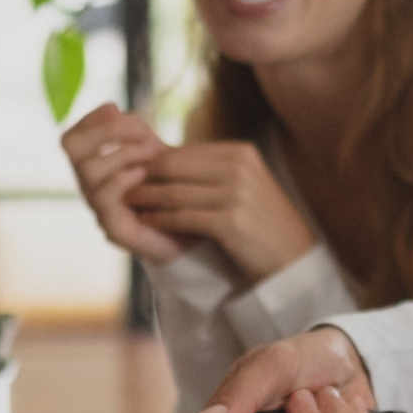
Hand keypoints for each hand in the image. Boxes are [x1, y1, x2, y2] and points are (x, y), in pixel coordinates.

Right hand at [59, 104, 185, 263]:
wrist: (192, 230)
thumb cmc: (170, 188)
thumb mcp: (153, 153)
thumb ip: (134, 132)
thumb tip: (112, 108)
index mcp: (93, 168)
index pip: (72, 138)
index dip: (92, 118)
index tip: (117, 110)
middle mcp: (90, 188)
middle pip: (71, 148)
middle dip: (106, 130)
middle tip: (142, 132)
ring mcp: (99, 210)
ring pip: (88, 171)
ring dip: (123, 152)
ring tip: (152, 151)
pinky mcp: (115, 230)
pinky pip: (105, 201)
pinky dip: (123, 179)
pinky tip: (144, 173)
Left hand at [129, 141, 320, 283]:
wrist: (293, 260)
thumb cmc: (261, 223)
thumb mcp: (241, 185)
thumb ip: (208, 171)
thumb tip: (162, 157)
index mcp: (240, 153)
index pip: (183, 152)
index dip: (152, 162)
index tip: (129, 172)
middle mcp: (239, 167)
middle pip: (174, 166)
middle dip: (143, 176)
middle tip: (119, 185)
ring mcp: (237, 193)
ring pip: (175, 191)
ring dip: (145, 197)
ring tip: (126, 202)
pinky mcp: (231, 221)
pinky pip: (183, 216)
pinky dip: (159, 218)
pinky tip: (145, 221)